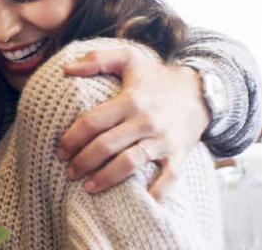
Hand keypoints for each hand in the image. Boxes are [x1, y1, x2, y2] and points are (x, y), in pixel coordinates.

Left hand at [57, 47, 209, 200]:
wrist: (202, 90)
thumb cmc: (156, 77)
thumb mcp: (128, 59)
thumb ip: (96, 59)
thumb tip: (66, 69)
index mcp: (130, 100)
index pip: (92, 122)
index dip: (72, 138)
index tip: (60, 151)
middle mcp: (146, 121)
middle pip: (107, 145)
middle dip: (83, 162)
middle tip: (69, 172)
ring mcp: (163, 140)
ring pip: (130, 163)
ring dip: (107, 178)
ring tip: (89, 187)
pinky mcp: (179, 154)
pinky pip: (169, 178)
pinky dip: (156, 192)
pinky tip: (140, 201)